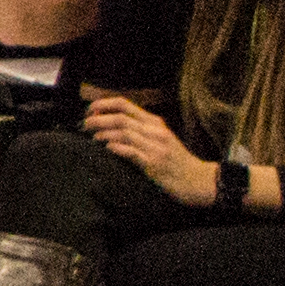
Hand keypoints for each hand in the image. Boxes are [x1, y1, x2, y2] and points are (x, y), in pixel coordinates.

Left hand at [82, 90, 214, 204]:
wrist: (200, 181)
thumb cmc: (178, 162)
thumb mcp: (162, 139)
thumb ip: (141, 130)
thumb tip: (112, 125)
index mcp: (155, 123)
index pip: (125, 104)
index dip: (103, 104)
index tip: (89, 110)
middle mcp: (155, 131)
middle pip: (121, 118)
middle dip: (98, 119)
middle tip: (84, 125)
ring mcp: (156, 147)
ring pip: (124, 132)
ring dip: (103, 133)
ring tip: (91, 137)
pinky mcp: (155, 164)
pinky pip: (132, 152)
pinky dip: (116, 148)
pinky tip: (107, 149)